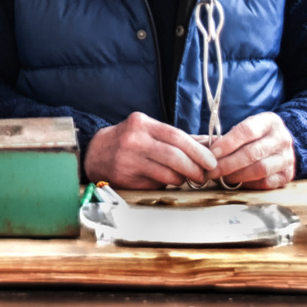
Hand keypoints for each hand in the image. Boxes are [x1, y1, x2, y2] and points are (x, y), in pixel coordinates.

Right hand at [84, 112, 220, 188]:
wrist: (95, 152)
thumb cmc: (129, 141)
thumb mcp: (149, 131)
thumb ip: (177, 138)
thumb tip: (208, 144)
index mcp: (141, 123)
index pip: (176, 136)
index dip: (197, 150)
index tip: (211, 161)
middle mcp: (134, 140)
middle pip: (174, 156)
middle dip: (194, 168)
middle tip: (204, 175)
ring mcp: (128, 160)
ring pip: (167, 173)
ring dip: (181, 178)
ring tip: (185, 178)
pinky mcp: (126, 178)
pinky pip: (156, 183)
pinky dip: (166, 183)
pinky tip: (167, 180)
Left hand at [208, 112, 295, 188]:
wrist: (281, 144)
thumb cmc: (255, 136)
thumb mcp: (244, 128)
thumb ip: (223, 136)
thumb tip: (195, 146)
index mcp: (269, 121)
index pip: (247, 130)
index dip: (228, 142)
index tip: (212, 152)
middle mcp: (281, 138)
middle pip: (252, 153)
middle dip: (228, 163)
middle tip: (210, 171)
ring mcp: (287, 157)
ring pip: (260, 169)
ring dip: (237, 175)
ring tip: (221, 178)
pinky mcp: (288, 175)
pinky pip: (267, 182)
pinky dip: (249, 184)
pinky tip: (236, 183)